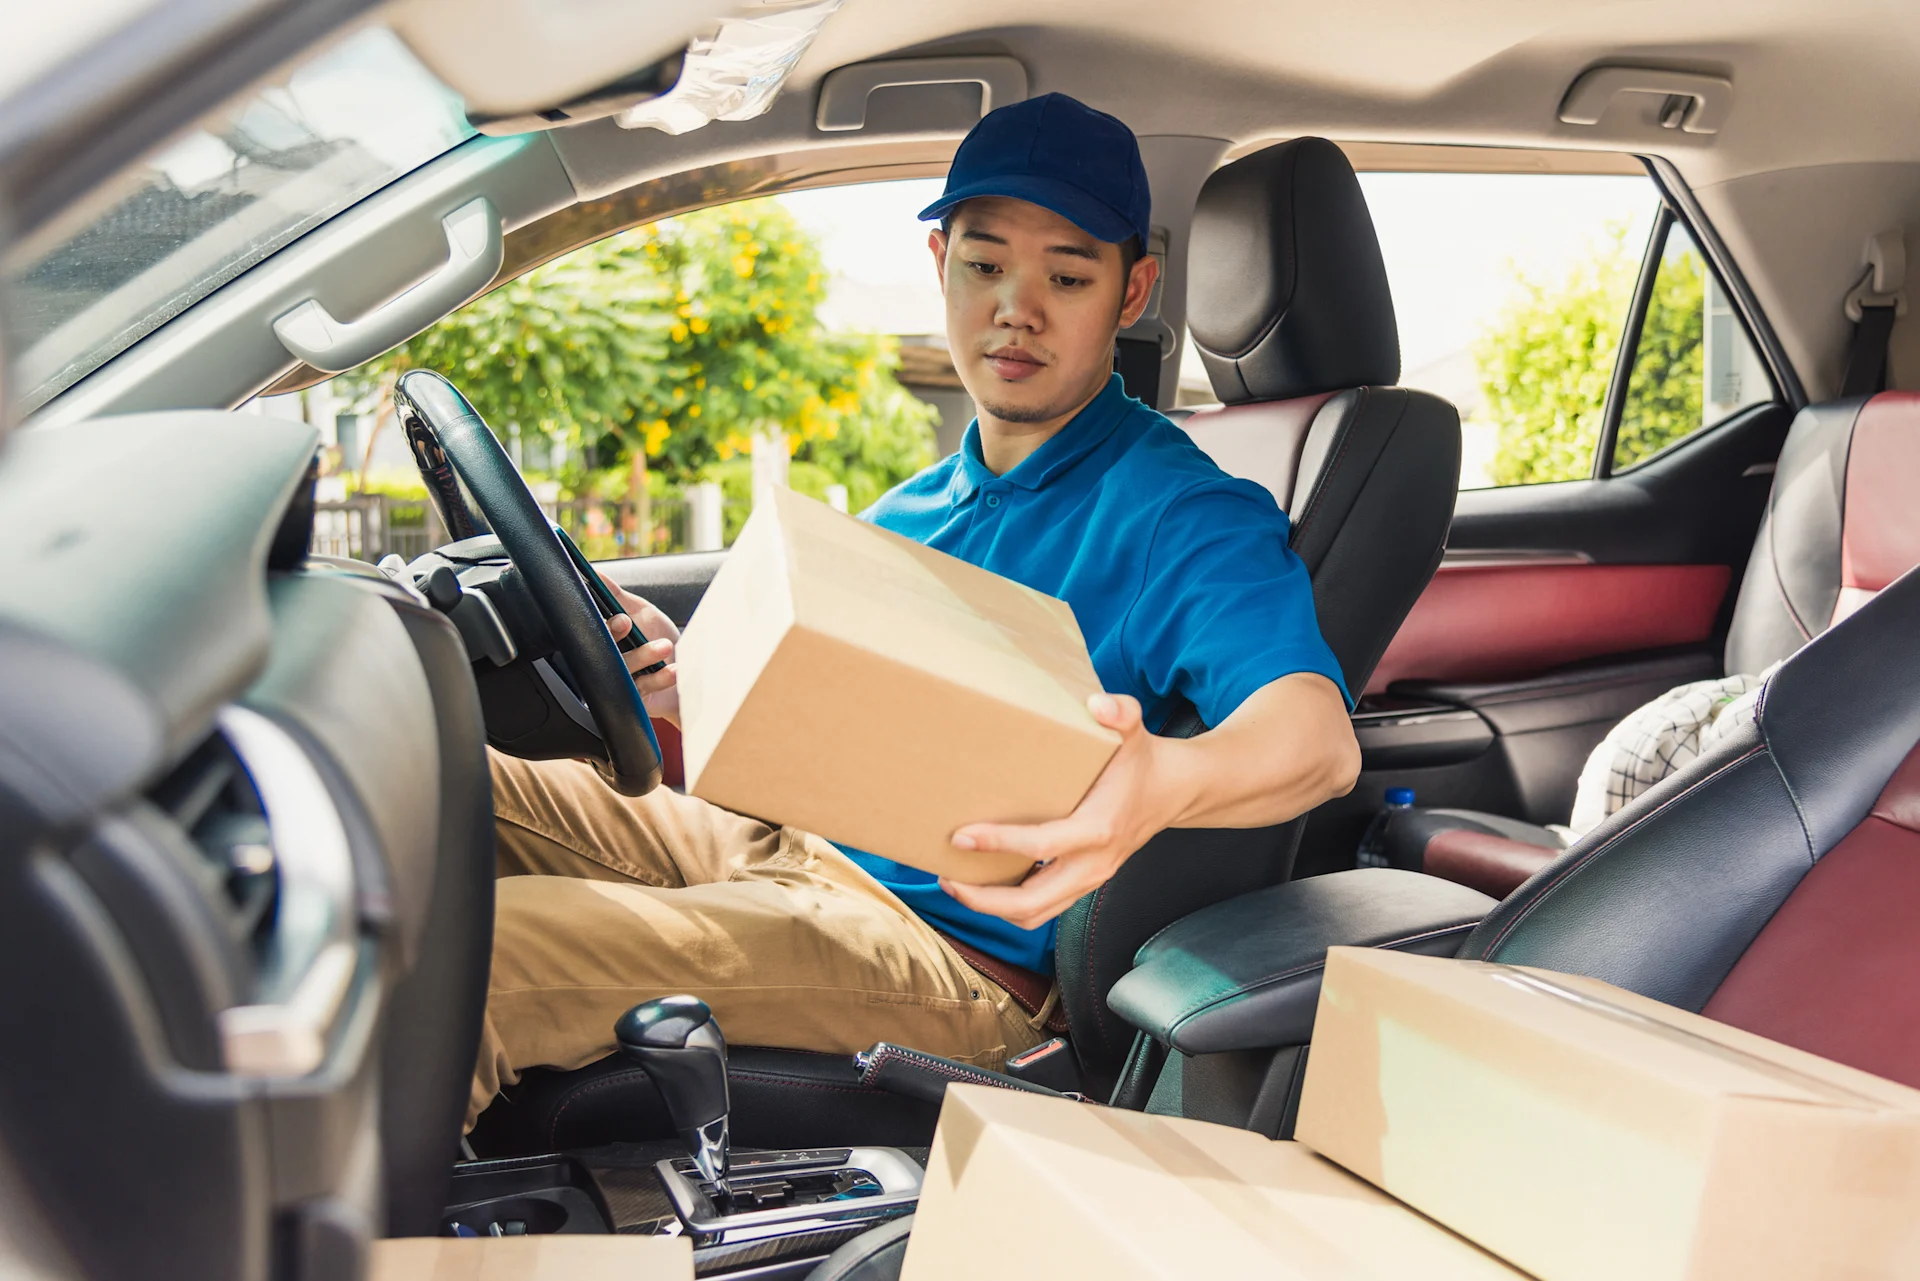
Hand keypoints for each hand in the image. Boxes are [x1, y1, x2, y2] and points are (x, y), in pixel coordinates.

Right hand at [603, 580, 679, 725]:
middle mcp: (609, 661)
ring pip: (623, 669)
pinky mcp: (635, 700)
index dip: (604, 625)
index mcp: (606, 640)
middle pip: (601, 652)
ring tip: (665, 646)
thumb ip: (618, 596)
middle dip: (614, 636)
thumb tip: (596, 574)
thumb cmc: (662, 639)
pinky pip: (644, 688)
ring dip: (644, 654)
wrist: (691, 673)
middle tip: (629, 623)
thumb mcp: (642, 613)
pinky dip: (660, 677)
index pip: (594, 631)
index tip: (621, 617)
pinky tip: (676, 669)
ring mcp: (621, 682)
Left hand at [938, 693, 1191, 930]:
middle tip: (946, 877)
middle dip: (983, 898)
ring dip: (992, 907)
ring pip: (1035, 914)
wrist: (1173, 791)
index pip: (1040, 846)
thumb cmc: (1142, 762)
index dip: (998, 843)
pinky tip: (985, 881)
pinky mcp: (1084, 884)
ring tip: (957, 884)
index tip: (961, 836)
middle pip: (1032, 903)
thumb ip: (1120, 712)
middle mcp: (1093, 864)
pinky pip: (1044, 907)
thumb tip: (1097, 704)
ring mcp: (1090, 880)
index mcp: (1098, 829)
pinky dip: (1010, 903)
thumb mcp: (1134, 730)